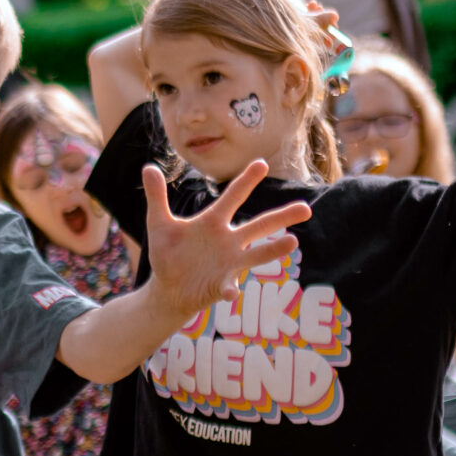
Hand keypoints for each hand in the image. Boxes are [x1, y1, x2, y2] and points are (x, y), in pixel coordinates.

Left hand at [140, 160, 311, 316]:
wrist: (167, 289)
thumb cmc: (169, 254)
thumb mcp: (159, 224)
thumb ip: (157, 197)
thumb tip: (148, 167)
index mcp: (214, 222)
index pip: (233, 198)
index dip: (246, 181)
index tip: (261, 163)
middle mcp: (228, 241)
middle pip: (259, 226)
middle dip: (282, 217)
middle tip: (307, 208)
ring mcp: (229, 264)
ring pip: (257, 255)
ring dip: (274, 249)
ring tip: (293, 243)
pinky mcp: (221, 285)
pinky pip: (229, 285)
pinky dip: (231, 289)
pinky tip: (232, 292)